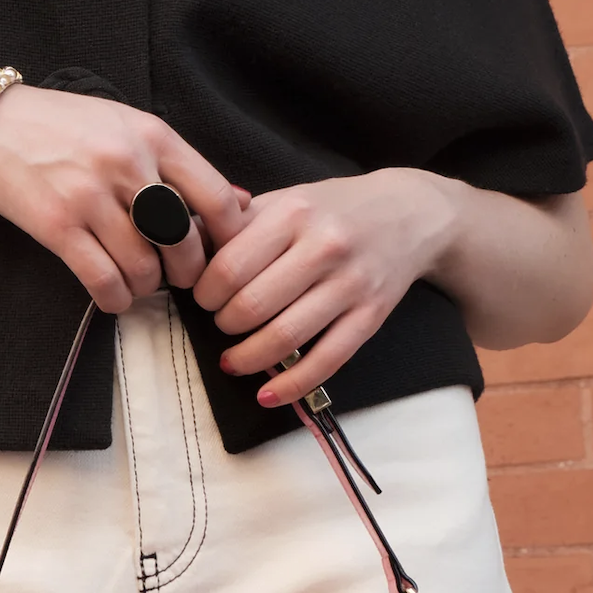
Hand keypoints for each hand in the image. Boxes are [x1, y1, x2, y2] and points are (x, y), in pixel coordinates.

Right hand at [0, 85, 247, 312]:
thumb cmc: (64, 126)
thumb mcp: (128, 126)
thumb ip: (181, 165)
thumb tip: (243, 203)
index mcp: (154, 136)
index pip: (216, 198)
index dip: (229, 239)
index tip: (225, 257)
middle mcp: (128, 164)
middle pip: (184, 242)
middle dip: (188, 273)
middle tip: (178, 278)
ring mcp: (91, 197)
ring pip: (145, 268)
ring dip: (147, 287)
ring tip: (140, 283)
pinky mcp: (57, 227)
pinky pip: (103, 281)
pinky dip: (115, 299)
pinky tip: (114, 296)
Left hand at [193, 169, 457, 405]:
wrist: (411, 213)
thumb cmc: (333, 209)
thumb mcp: (286, 198)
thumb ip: (236, 221)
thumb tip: (182, 241)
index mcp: (294, 213)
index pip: (229, 267)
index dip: (204, 293)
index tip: (202, 297)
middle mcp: (324, 247)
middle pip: (252, 305)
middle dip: (224, 324)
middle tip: (220, 323)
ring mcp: (350, 284)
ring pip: (286, 337)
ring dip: (248, 358)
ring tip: (233, 360)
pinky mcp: (371, 316)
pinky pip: (327, 361)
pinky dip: (292, 385)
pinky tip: (268, 395)